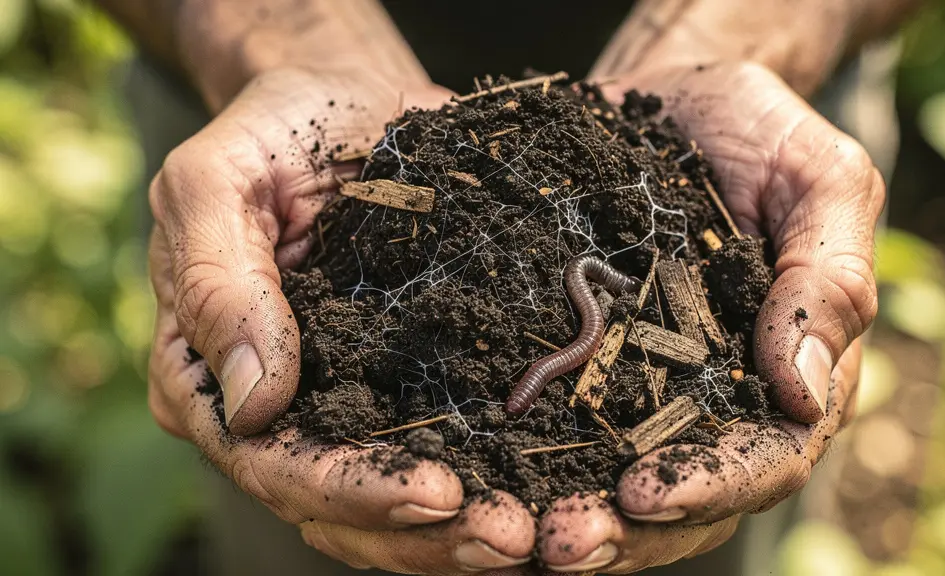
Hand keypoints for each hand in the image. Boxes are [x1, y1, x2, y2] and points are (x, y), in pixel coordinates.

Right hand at [147, 68, 535, 572]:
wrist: (344, 99)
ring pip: (388, 503)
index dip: (349, 490)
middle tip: (507, 538)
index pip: (270, 461)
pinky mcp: (403, 381)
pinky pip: (440, 447)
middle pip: (334, 504)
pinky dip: (484, 481)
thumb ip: (217, 282)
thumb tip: (251, 402)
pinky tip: (538, 497)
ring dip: (456, 534)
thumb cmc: (271, 130)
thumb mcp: (218, 181)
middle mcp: (273, 405)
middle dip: (420, 533)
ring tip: (530, 538)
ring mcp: (341, 399)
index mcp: (209, 370)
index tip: (434, 495)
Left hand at [531, 62, 882, 572]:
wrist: (673, 94)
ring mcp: (639, 380)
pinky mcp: (580, 354)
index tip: (647, 495)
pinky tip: (478, 475)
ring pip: (609, 475)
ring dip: (569, 514)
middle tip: (561, 545)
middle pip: (681, 495)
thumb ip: (826, 280)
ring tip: (514, 535)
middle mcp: (710, 394)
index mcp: (782, 370)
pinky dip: (522, 458)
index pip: (764, 458)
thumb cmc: (760, 131)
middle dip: (625, 530)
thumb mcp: (819, 180)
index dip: (711, 488)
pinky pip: (554, 418)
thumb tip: (802, 393)